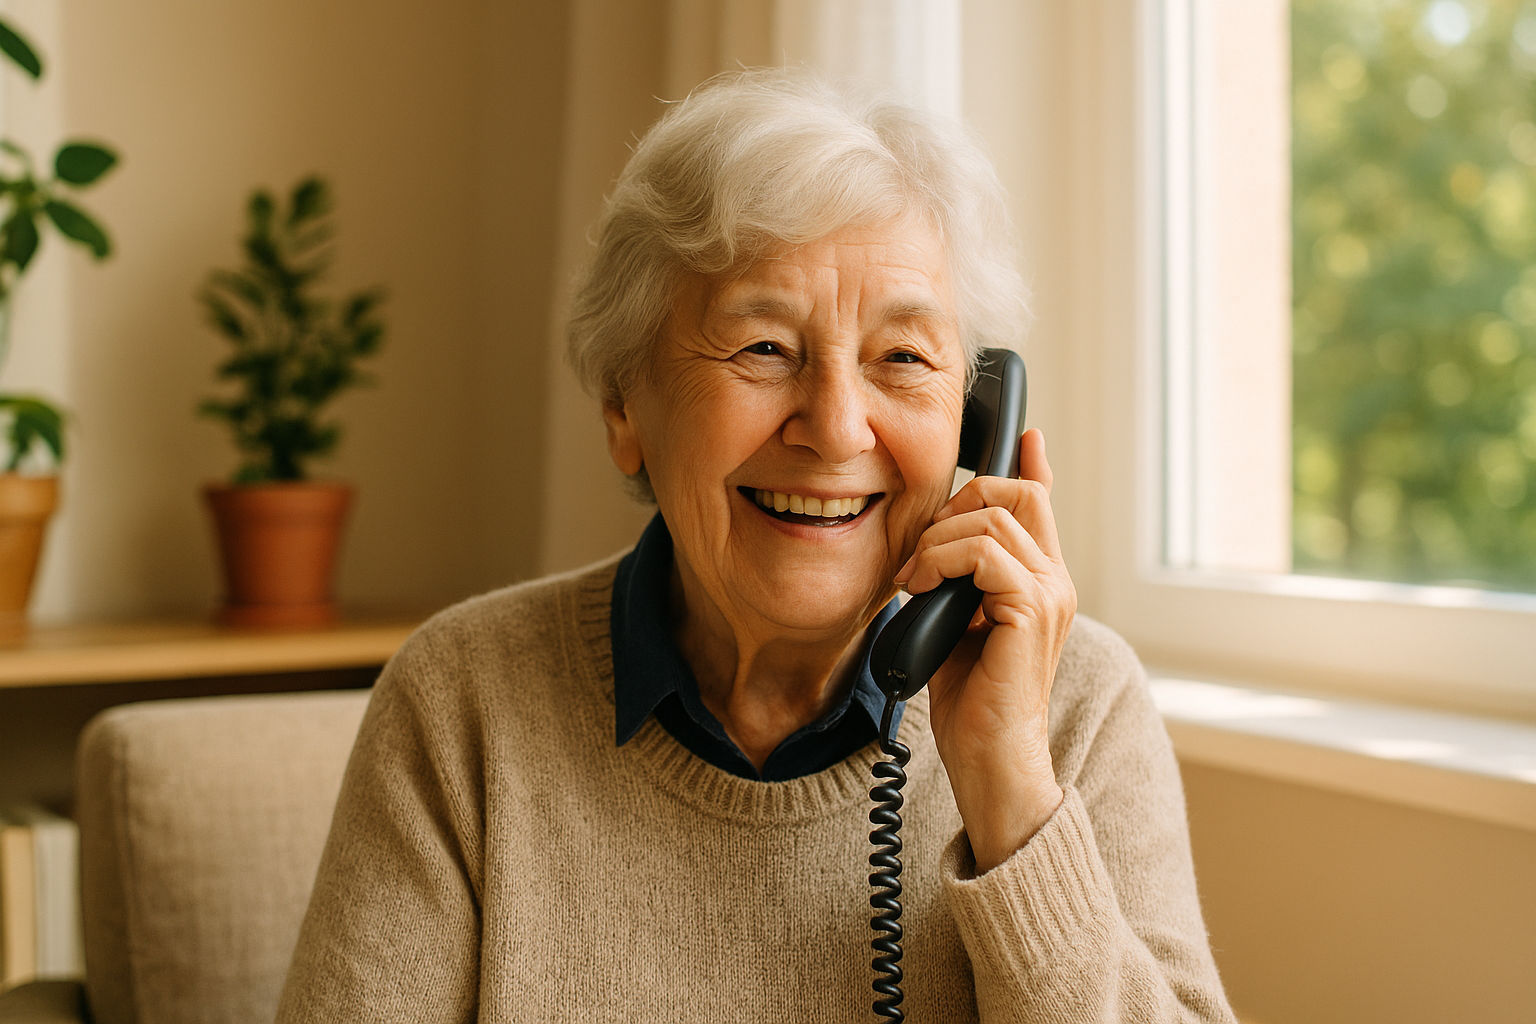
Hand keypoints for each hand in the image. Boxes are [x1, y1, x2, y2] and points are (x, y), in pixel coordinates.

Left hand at [893, 428, 1076, 872]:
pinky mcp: (1030, 612)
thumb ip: (952, 581)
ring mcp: (1048, 595)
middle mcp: (1054, 581)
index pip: (1042, 501)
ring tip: (913, 579)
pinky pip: (984, 552)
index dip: (1028, 462)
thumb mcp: (951, 623)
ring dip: (937, 539)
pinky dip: (941, 560)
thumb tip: (927, 550)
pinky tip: (920, 590)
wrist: (989, 761)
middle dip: (958, 500)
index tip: (1019, 433)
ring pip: (994, 517)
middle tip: (922, 549)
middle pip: (1017, 491)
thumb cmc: (970, 702)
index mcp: (1040, 581)